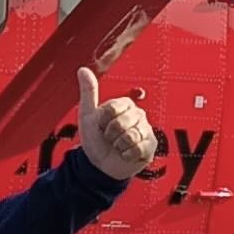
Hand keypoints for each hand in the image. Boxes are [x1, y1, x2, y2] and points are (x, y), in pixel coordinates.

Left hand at [75, 67, 157, 181]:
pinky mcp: (151, 146)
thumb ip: (88, 91)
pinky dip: (126, 155)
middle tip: (110, 138)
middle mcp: (138, 114)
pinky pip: (138, 149)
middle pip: (122, 122)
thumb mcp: (87, 114)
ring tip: (118, 146)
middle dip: (110, 134)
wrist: (100, 164)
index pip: (113, 108)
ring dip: (118, 145)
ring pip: (130, 136)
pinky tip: (125, 154)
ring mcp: (146, 130)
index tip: (101, 125)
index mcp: (124, 104)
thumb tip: (82, 69)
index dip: (103, 121)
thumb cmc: (95, 138)